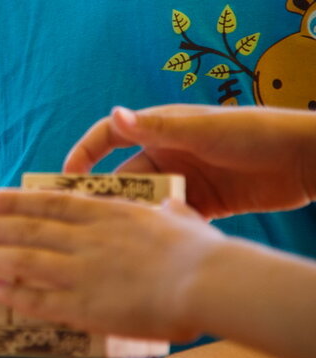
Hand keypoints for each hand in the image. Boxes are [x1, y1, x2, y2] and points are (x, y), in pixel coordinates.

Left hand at [0, 190, 223, 341]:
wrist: (210, 282)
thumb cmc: (204, 252)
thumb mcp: (181, 217)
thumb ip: (167, 211)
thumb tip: (170, 205)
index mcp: (107, 214)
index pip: (49, 204)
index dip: (14, 201)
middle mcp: (87, 239)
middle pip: (26, 230)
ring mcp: (84, 271)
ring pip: (26, 261)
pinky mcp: (88, 305)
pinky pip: (43, 300)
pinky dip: (15, 293)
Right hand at [63, 105, 315, 218]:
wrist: (304, 159)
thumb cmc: (254, 133)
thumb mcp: (202, 130)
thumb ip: (157, 127)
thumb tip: (114, 113)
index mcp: (161, 129)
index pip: (109, 136)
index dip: (84, 154)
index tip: (65, 177)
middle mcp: (169, 152)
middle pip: (124, 176)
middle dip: (105, 196)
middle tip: (83, 221)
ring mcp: (187, 178)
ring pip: (147, 200)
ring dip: (135, 216)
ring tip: (116, 239)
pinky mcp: (206, 202)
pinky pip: (173, 217)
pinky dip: (163, 228)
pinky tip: (155, 244)